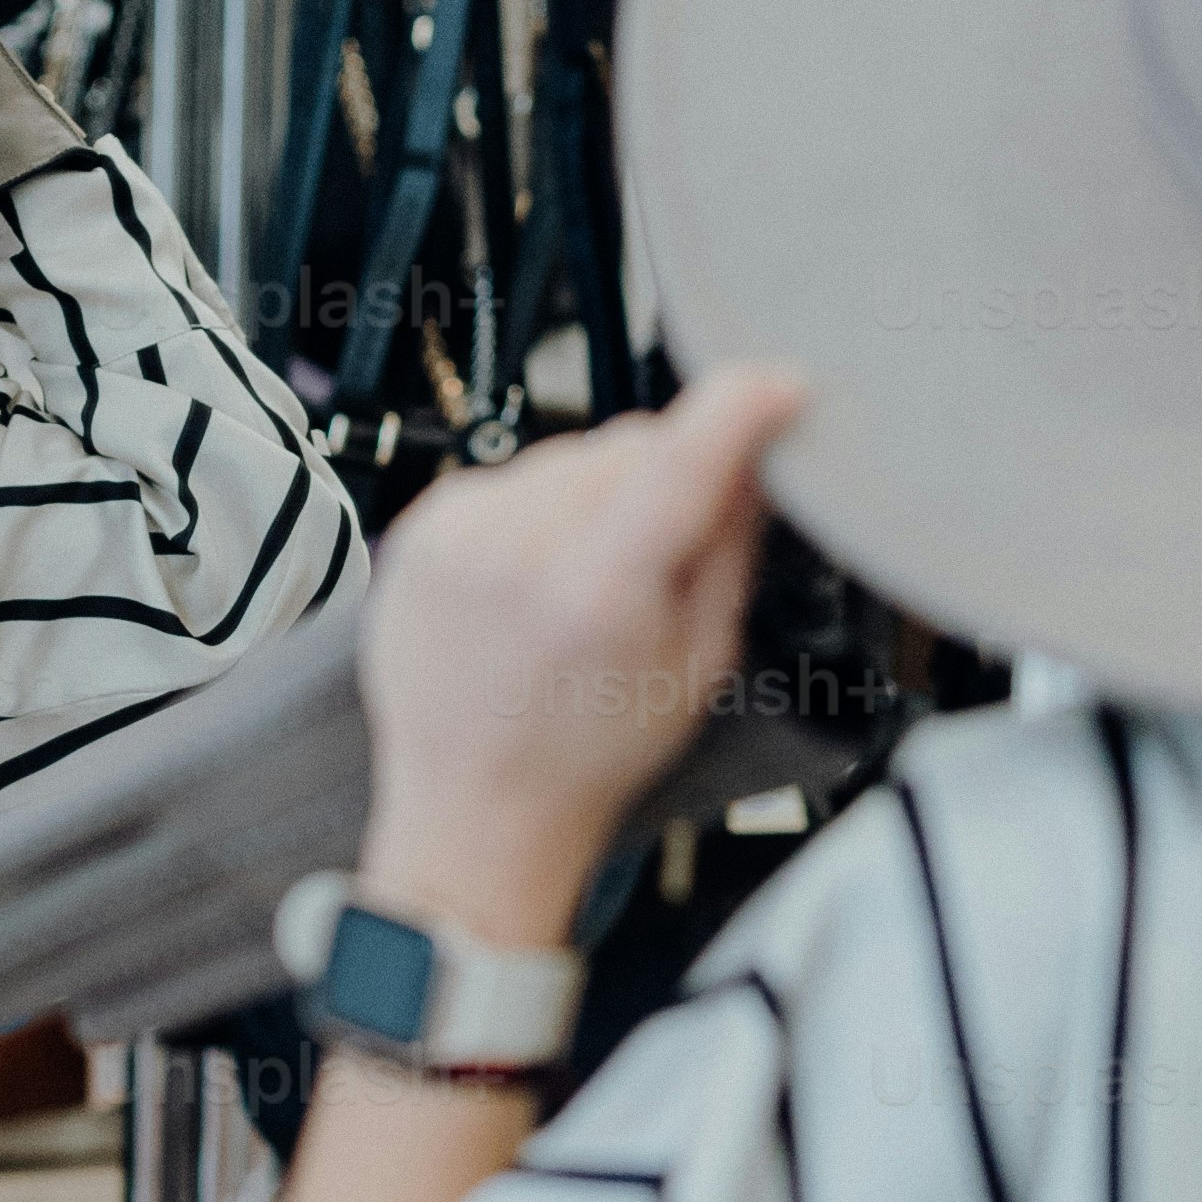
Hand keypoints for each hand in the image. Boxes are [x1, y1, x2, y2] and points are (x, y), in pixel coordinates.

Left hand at [350, 371, 812, 944]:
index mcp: (595, 590)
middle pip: (627, 444)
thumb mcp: (698, 663)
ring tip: (588, 587)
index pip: (681, 453)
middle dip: (666, 479)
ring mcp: (459, 536)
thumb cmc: (585, 758)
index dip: (742, 406)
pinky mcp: (423, 530)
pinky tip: (538, 582)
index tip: (778, 389)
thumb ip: (730, 548)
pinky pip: (512, 478)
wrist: (475, 813)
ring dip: (600, 495)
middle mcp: (516, 550)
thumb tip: (753, 456)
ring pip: (570, 454)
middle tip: (663, 558)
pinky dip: (540, 512)